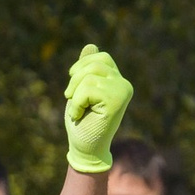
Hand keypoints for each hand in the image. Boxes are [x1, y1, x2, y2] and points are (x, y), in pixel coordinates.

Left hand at [62, 44, 133, 175]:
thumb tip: (90, 45)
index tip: (73, 89)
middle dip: (74, 80)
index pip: (100, 58)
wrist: (85, 149)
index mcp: (117, 80)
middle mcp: (124, 84)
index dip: (81, 67)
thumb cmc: (82, 123)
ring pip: (89, 76)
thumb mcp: (81, 91)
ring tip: (77, 109)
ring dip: (75, 94)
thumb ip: (87, 69)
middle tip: (70, 99)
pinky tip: (78, 115)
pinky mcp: (117, 101)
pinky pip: (87, 89)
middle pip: (94, 64)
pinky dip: (76, 103)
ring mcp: (122, 92)